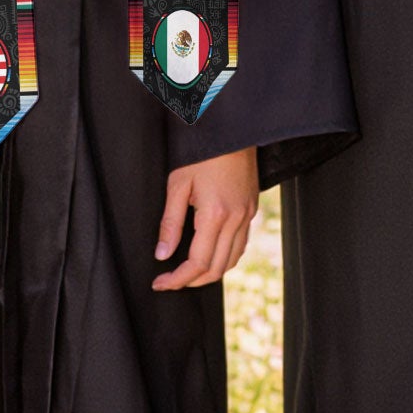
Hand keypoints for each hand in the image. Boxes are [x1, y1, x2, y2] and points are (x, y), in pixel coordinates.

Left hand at [152, 146, 258, 290]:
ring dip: (210, 272)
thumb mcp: (178, 184)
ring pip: (232, 260)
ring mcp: (247, 214)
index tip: (160, 283)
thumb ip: (170, 223)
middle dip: (192, 281)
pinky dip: (225, 257)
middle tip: (170, 280)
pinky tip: (210, 253)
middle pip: (216, 268)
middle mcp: (236, 218)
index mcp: (215, 214)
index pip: (197, 263)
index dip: (177, 279)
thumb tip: (162, 254)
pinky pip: (241, 244)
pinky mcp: (252, 208)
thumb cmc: (202, 152)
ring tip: (188, 272)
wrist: (232, 129)